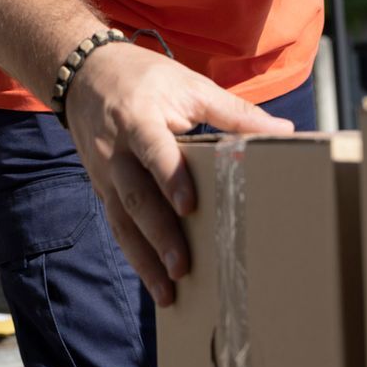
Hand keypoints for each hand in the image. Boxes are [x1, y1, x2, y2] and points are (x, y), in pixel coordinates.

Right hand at [61, 42, 293, 305]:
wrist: (83, 73)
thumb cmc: (143, 77)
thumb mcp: (188, 84)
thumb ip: (233, 111)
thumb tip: (284, 130)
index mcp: (138, 119)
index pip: (154, 151)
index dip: (171, 178)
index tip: (189, 207)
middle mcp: (116, 151)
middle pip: (136, 196)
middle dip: (159, 235)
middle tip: (183, 268)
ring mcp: (105, 173)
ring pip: (122, 221)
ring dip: (144, 259)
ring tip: (167, 292)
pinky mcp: (103, 189)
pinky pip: (118, 226)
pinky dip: (135, 255)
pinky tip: (153, 282)